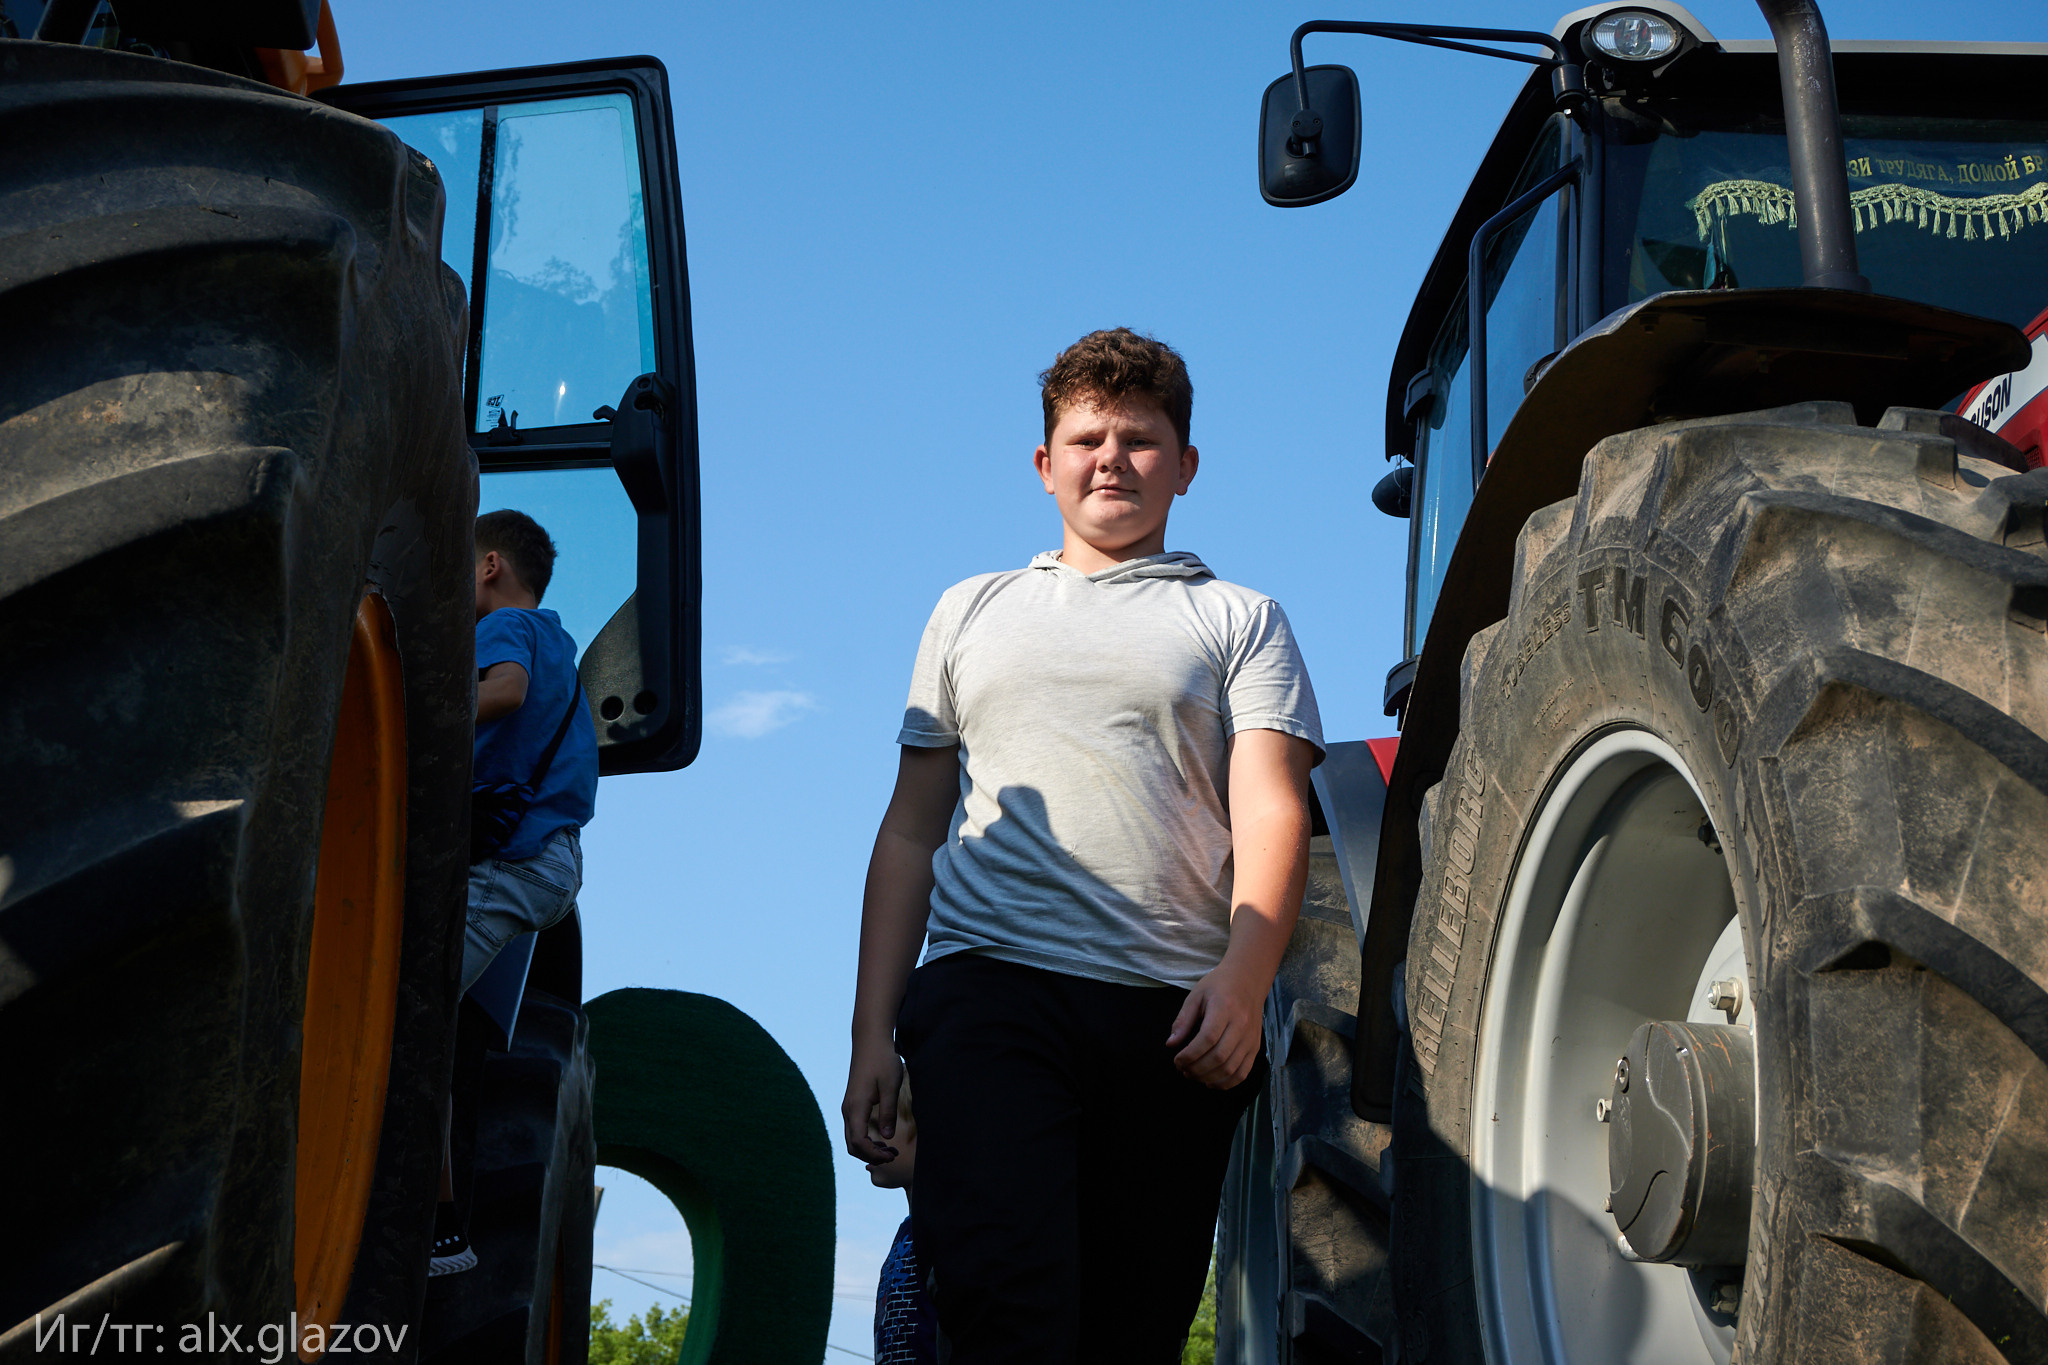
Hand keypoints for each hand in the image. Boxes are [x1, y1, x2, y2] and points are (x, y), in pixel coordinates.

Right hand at [842, 1034, 904, 1163]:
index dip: (873, 1154)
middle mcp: (848, 1110)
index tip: (892, 1155)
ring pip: (852, 1138)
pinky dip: (866, 1140)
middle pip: (852, 1145)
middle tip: (892, 1156)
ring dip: (868, 1149)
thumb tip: (887, 1137)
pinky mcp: (853, 1104)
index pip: (858, 1142)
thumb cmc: (882, 1060)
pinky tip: (882, 1138)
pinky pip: (854, 1129)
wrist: (870, 1041)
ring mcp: (849, 1107)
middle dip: (870, 1155)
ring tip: (890, 1150)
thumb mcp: (890, 1086)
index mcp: (855, 1107)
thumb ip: (888, 1112)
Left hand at [1166, 962, 1263, 1089]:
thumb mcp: (1196, 995)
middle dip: (1197, 1069)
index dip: (1190, 1054)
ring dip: (1209, 1078)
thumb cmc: (1219, 985)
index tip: (1177, 1060)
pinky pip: (1243, 1072)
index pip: (1207, 1038)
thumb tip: (1171, 1044)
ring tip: (1194, 1075)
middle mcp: (1241, 1025)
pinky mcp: (1255, 1047)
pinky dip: (1227, 1083)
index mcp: (1224, 1008)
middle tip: (1183, 1069)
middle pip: (1219, 1056)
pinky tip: (1211, 1081)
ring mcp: (1250, 1038)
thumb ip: (1183, 1020)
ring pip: (1231, 1068)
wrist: (1249, 979)